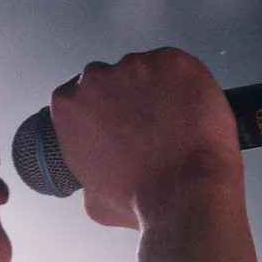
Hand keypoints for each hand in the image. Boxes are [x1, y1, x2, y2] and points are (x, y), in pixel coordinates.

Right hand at [48, 48, 241, 229]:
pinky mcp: (172, 61)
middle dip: (127, 95)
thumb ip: (89, 170)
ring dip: (158, 90)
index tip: (117, 121)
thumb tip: (99, 174)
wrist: (186, 192)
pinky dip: (187, 85)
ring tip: (176, 123)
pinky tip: (192, 113)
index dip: (102, 108)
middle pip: (111, 78)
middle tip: (149, 124)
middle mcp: (95, 79)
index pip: (80, 95)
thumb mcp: (93, 198)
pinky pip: (178, 68)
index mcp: (69, 108)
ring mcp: (134, 66)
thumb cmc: (140, 200)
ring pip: (146, 71)